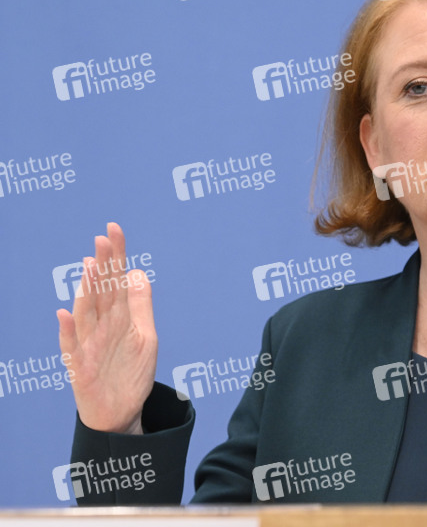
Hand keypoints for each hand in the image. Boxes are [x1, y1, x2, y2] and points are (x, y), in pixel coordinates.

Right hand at [56, 222, 157, 433]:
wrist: (122, 413)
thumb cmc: (130, 373)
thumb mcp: (145, 336)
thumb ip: (140, 305)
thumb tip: (137, 272)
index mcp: (116, 318)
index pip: (115, 281)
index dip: (115, 256)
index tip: (114, 229)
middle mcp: (100, 328)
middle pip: (101, 292)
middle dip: (102, 267)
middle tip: (103, 239)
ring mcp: (89, 346)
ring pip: (86, 314)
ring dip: (86, 291)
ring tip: (90, 267)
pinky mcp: (81, 368)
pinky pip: (72, 348)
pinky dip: (68, 332)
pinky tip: (65, 314)